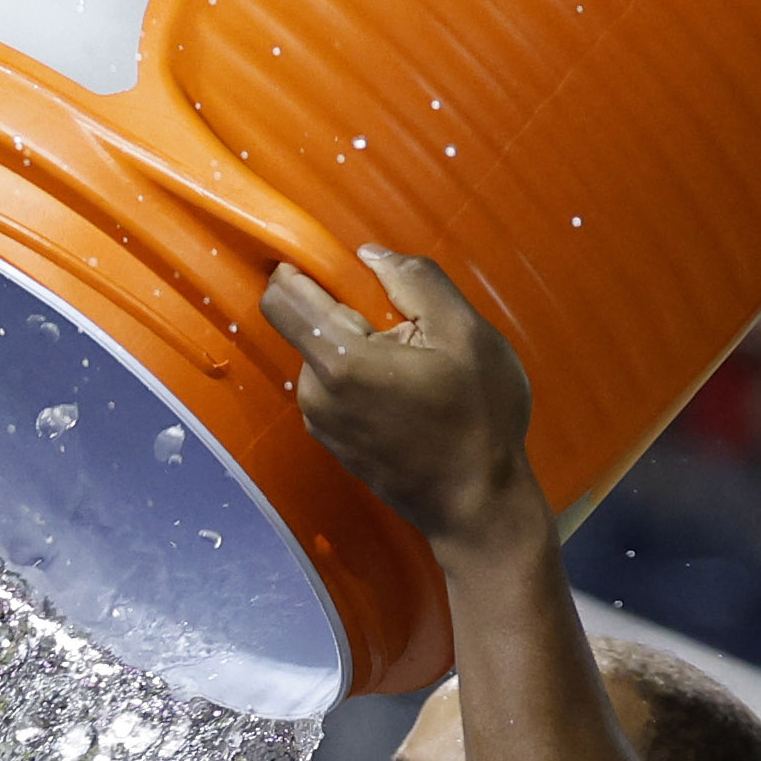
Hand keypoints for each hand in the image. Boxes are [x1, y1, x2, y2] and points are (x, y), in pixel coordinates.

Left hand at [260, 249, 544, 558]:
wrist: (478, 505)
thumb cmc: (479, 418)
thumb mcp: (465, 333)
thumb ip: (416, 282)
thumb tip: (371, 255)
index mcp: (341, 360)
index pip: (281, 297)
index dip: (296, 268)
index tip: (331, 263)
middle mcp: (315, 392)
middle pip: (309, 325)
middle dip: (348, 313)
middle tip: (408, 332)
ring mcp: (320, 422)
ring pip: (325, 357)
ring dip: (359, 348)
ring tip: (415, 369)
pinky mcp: (333, 442)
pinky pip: (335, 389)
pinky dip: (360, 379)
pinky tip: (406, 396)